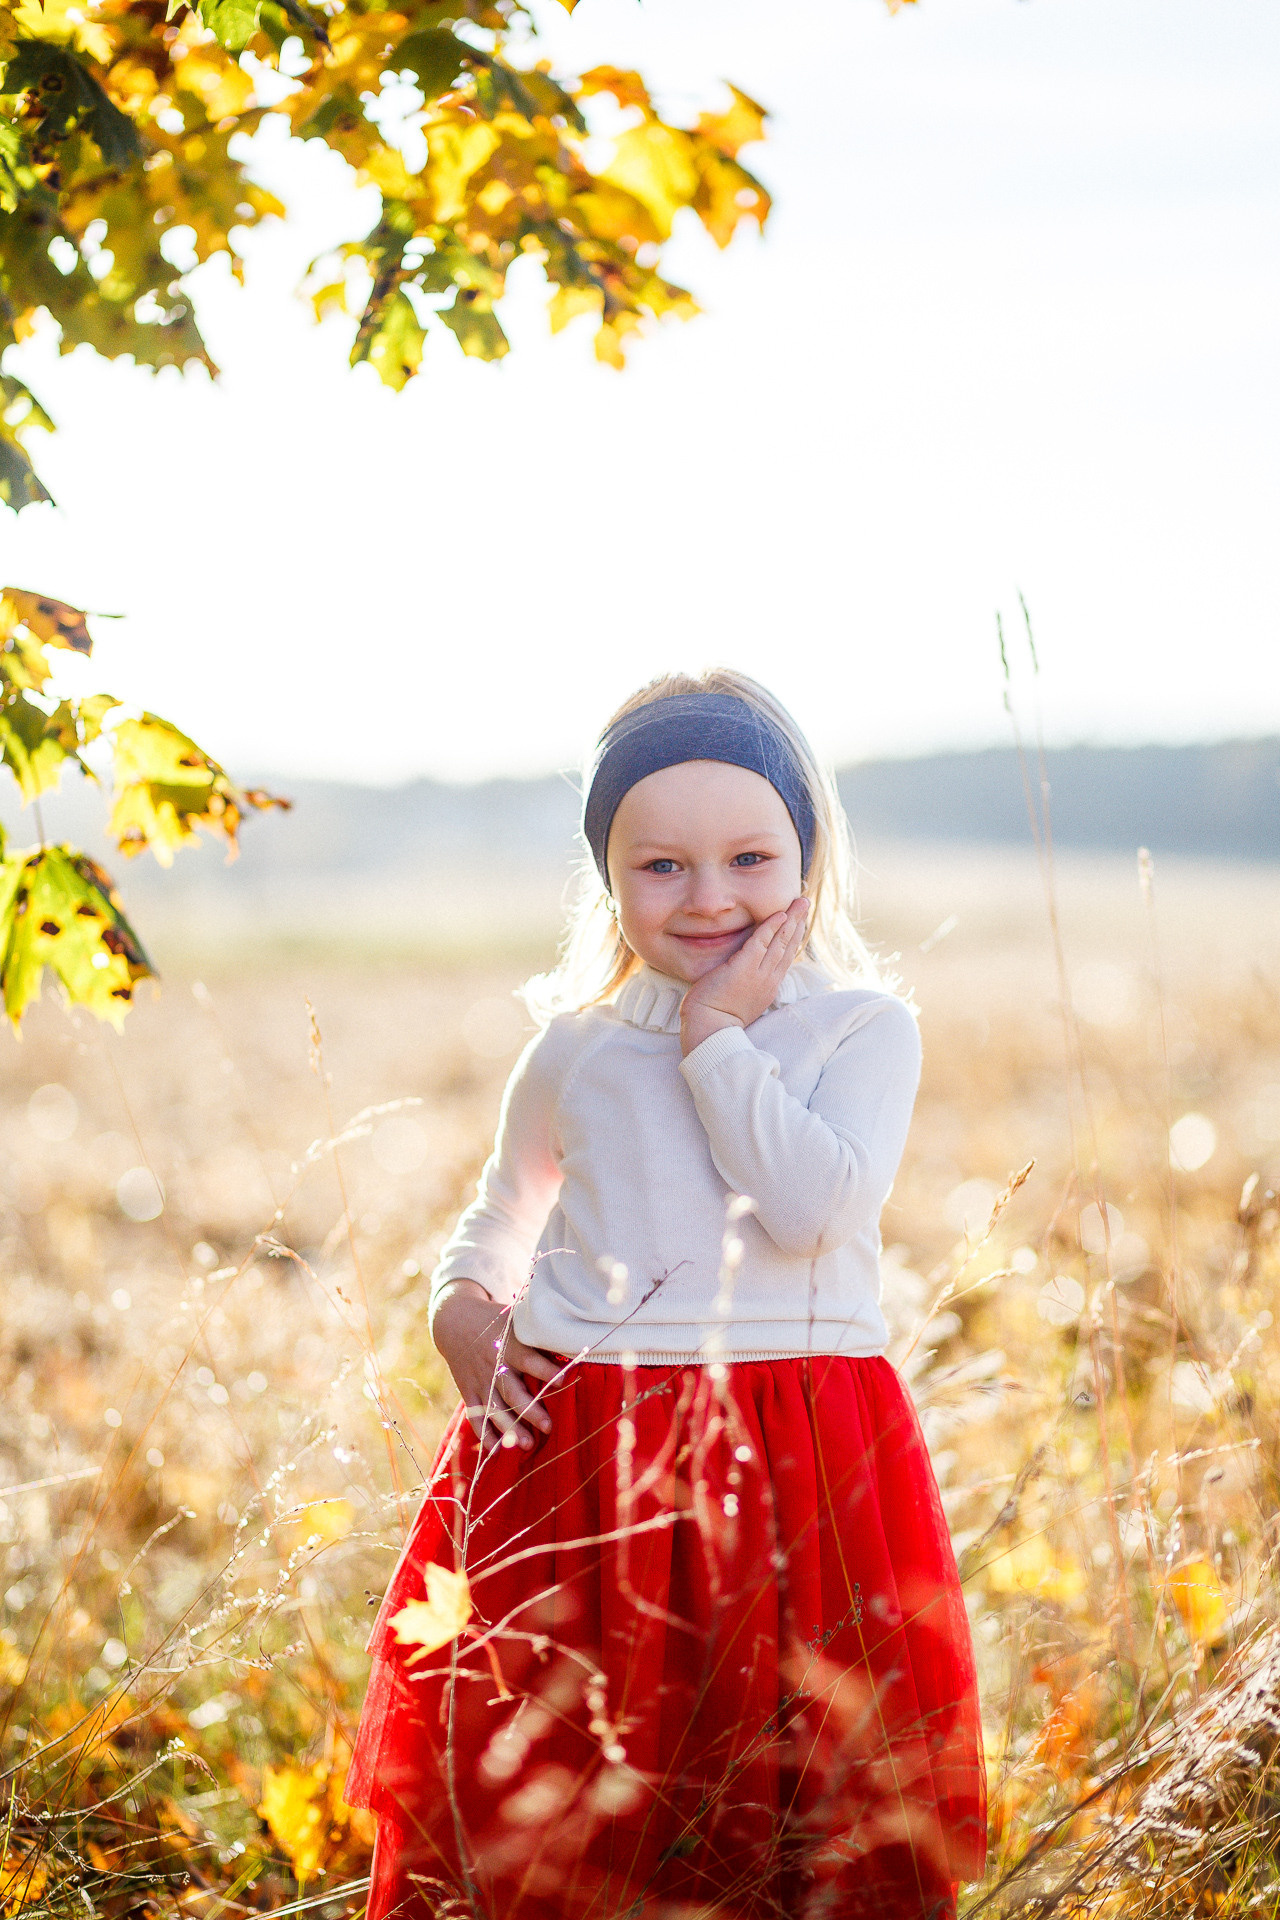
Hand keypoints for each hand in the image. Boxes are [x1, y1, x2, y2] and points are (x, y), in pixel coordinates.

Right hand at [429, 1280, 558, 1455]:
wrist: (455, 1321)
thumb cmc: (497, 1321)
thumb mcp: (515, 1321)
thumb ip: (536, 1336)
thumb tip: (570, 1346)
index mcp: (509, 1344)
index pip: (528, 1359)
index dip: (544, 1369)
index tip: (562, 1380)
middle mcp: (494, 1365)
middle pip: (512, 1392)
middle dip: (530, 1411)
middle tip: (548, 1427)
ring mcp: (480, 1381)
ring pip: (495, 1409)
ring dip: (510, 1428)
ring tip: (527, 1445)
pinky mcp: (469, 1391)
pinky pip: (476, 1416)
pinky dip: (484, 1433)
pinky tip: (497, 1449)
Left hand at [679, 897, 809, 1057]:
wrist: (710, 1030)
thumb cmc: (716, 1018)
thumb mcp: (739, 1001)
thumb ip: (744, 986)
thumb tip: (741, 976)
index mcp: (767, 987)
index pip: (784, 957)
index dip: (792, 937)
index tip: (798, 922)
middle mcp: (768, 979)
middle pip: (788, 946)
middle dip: (798, 922)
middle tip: (805, 903)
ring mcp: (758, 973)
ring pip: (780, 941)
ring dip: (791, 919)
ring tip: (801, 902)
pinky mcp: (744, 967)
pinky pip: (762, 942)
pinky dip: (772, 926)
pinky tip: (780, 914)